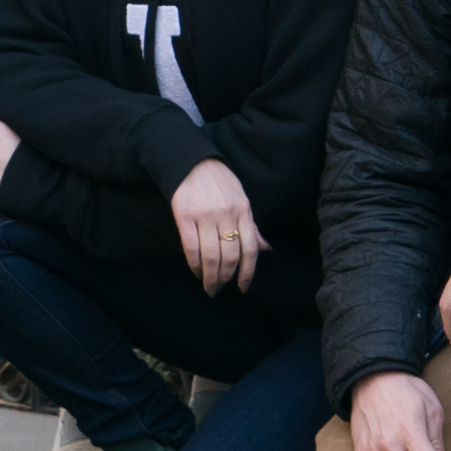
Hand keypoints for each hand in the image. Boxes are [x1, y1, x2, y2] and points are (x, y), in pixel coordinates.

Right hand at [168, 156, 261, 295]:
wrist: (191, 161)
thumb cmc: (220, 182)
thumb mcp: (241, 199)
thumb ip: (252, 226)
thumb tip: (266, 249)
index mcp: (243, 210)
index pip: (250, 248)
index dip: (247, 272)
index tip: (242, 287)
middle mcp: (227, 214)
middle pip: (231, 255)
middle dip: (226, 278)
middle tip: (219, 290)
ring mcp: (205, 215)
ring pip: (211, 255)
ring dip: (210, 276)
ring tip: (209, 287)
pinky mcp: (184, 215)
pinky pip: (191, 247)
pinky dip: (194, 264)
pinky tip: (195, 271)